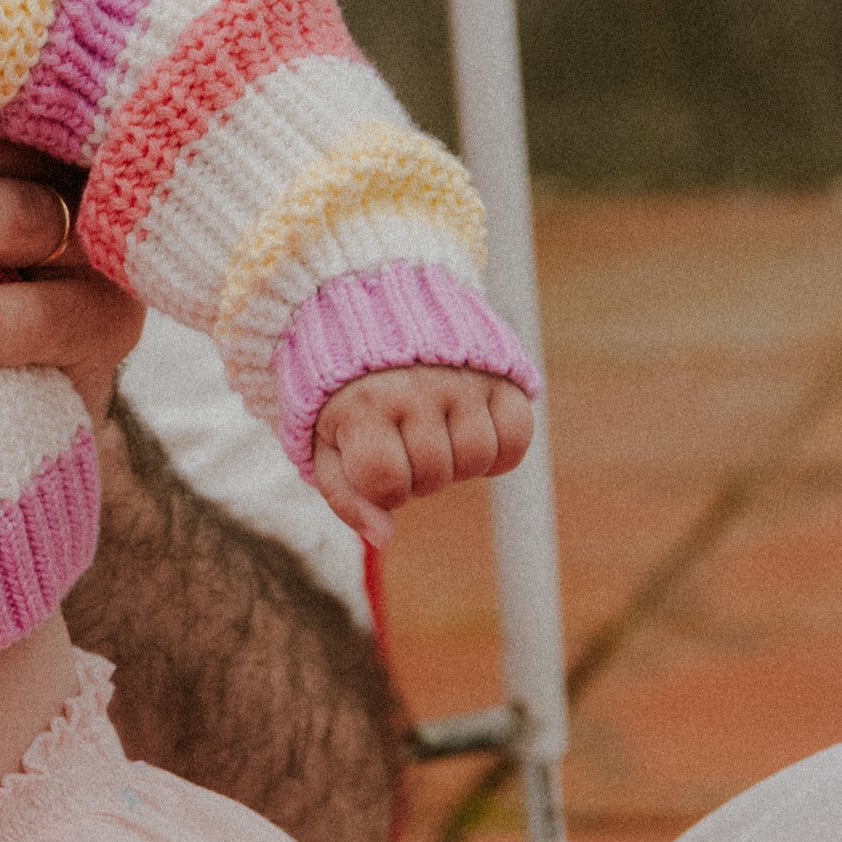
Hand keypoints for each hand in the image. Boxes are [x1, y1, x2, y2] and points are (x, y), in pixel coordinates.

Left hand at [308, 367, 533, 546]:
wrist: (370, 303)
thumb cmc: (344, 389)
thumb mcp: (323, 437)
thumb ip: (344, 493)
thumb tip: (384, 538)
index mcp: (362, 405)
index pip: (388, 482)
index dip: (386, 490)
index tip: (377, 465)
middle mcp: (414, 388)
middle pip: (435, 473)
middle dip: (420, 476)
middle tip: (406, 444)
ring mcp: (460, 377)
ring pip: (477, 457)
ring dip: (460, 464)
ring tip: (438, 437)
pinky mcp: (497, 371)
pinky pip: (518, 434)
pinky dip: (503, 451)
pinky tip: (473, 436)